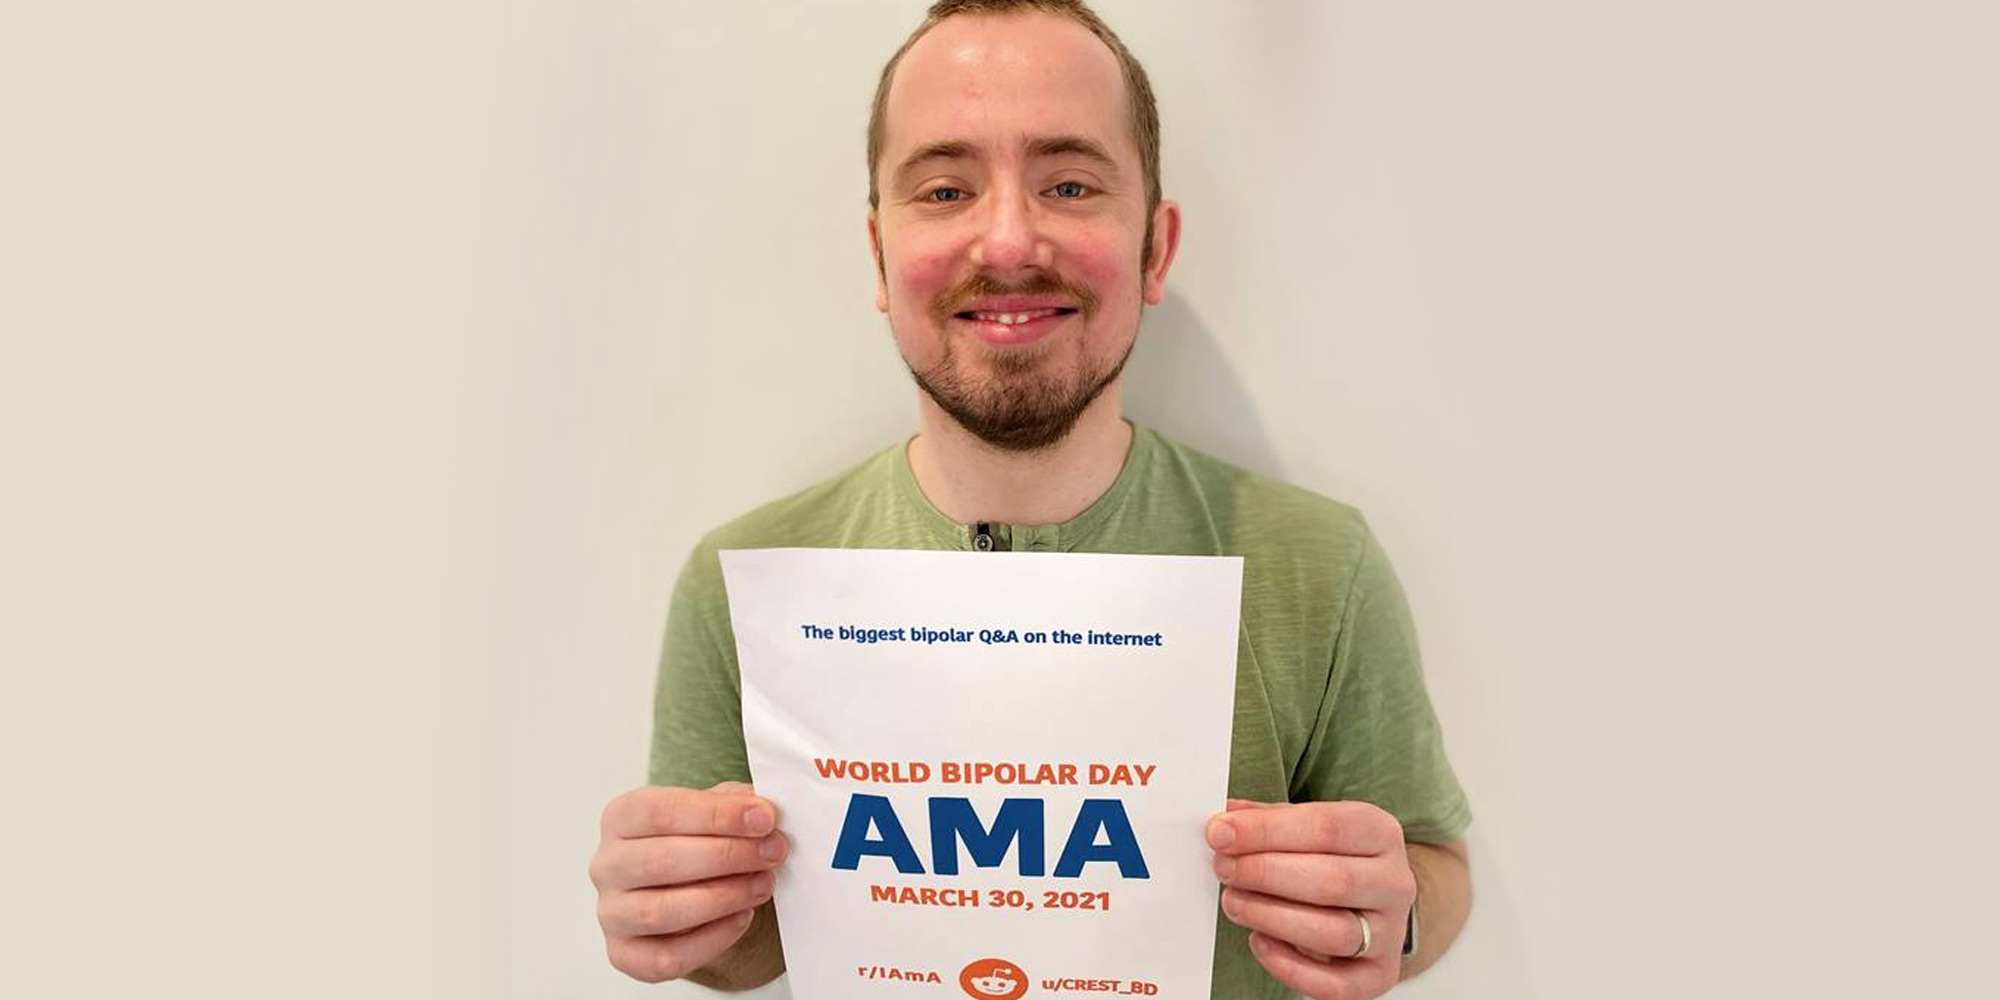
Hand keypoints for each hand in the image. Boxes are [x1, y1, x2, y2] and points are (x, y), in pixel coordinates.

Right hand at [589, 781, 788, 982]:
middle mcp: (607, 865)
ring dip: (723, 897)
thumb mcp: (716, 811)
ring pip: (661, 911)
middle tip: (773, 852)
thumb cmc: (699, 843)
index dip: (716, 814)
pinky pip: (666, 957)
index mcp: (621, 818)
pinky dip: (712, 939)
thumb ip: (736, 804)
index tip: (764, 818)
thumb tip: (763, 811)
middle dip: (727, 855)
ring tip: (763, 885)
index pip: (660, 811)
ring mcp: (612, 913)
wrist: (690, 891)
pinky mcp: (625, 954)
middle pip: (660, 860)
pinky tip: (741, 918)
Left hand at [1208, 799, 1414, 999]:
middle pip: (1332, 881)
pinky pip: (1336, 985)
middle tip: (1224, 869)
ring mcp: (1390, 933)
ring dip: (1272, 918)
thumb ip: (1269, 820)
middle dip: (1265, 874)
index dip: (1267, 831)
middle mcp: (1394, 883)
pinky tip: (1258, 942)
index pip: (1327, 827)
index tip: (1221, 833)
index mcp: (1380, 833)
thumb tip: (1226, 823)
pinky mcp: (1378, 974)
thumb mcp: (1308, 826)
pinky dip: (1290, 968)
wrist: (1372, 899)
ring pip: (1334, 933)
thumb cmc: (1333, 857)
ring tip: (1234, 902)